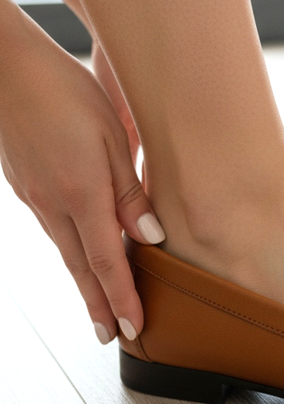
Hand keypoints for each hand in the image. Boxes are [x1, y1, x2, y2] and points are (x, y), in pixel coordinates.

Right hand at [0, 0, 164, 343]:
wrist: (6, 67)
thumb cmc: (66, 92)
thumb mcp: (112, 137)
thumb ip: (130, 191)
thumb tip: (150, 236)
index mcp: (80, 195)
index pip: (106, 262)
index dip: (121, 298)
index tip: (132, 328)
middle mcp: (53, 205)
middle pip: (81, 268)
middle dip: (100, 305)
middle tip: (112, 336)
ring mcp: (35, 197)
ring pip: (66, 252)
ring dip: (85, 285)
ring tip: (100, 307)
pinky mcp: (26, 187)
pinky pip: (55, 231)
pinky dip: (72, 254)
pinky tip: (81, 258)